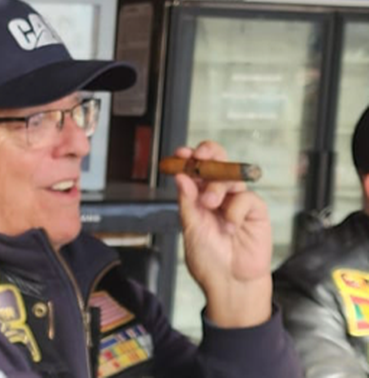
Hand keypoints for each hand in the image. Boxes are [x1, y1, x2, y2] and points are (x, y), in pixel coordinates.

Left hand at [174, 141, 271, 327]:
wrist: (230, 283)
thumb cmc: (208, 260)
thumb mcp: (191, 228)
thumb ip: (187, 202)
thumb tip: (180, 177)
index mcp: (197, 200)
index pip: (194, 172)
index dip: (189, 159)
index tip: (180, 154)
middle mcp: (217, 197)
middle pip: (216, 164)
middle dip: (208, 154)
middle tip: (199, 156)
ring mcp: (236, 202)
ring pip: (229, 178)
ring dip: (216, 186)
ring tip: (210, 204)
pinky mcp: (255, 211)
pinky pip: (246, 197)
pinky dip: (235, 209)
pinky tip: (231, 226)